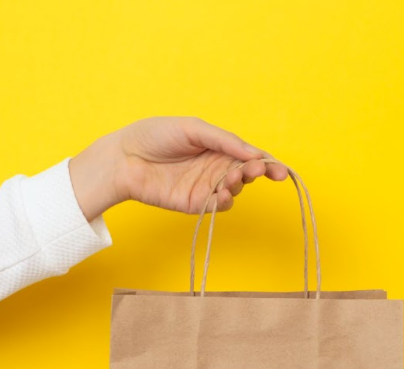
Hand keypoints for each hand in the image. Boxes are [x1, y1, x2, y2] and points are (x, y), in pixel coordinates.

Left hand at [68, 117, 289, 221]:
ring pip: (236, 190)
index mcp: (218, 146)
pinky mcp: (196, 203)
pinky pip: (220, 206)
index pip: (250, 155)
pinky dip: (226, 201)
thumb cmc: (154, 136)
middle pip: (248, 173)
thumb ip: (225, 140)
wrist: (124, 158)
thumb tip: (255, 153)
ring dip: (239, 185)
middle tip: (255, 170)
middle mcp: (216, 167)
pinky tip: (221, 193)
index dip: (267, 163)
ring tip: (232, 179)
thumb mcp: (193, 128)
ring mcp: (207, 186)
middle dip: (256, 172)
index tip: (279, 170)